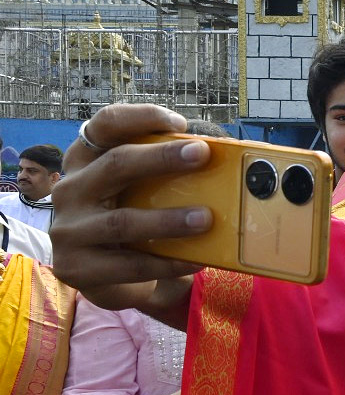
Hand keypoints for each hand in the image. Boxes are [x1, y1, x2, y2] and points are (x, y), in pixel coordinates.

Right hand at [51, 104, 208, 313]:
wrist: (106, 276)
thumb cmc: (133, 218)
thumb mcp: (140, 190)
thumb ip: (166, 171)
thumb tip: (225, 160)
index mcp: (86, 160)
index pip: (104, 125)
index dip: (140, 117)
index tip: (179, 122)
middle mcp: (71, 189)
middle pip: (114, 164)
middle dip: (160, 158)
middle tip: (201, 153)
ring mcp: (69, 230)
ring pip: (122, 221)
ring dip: (167, 220)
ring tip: (205, 218)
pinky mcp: (77, 267)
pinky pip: (130, 265)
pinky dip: (167, 263)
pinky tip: (197, 260)